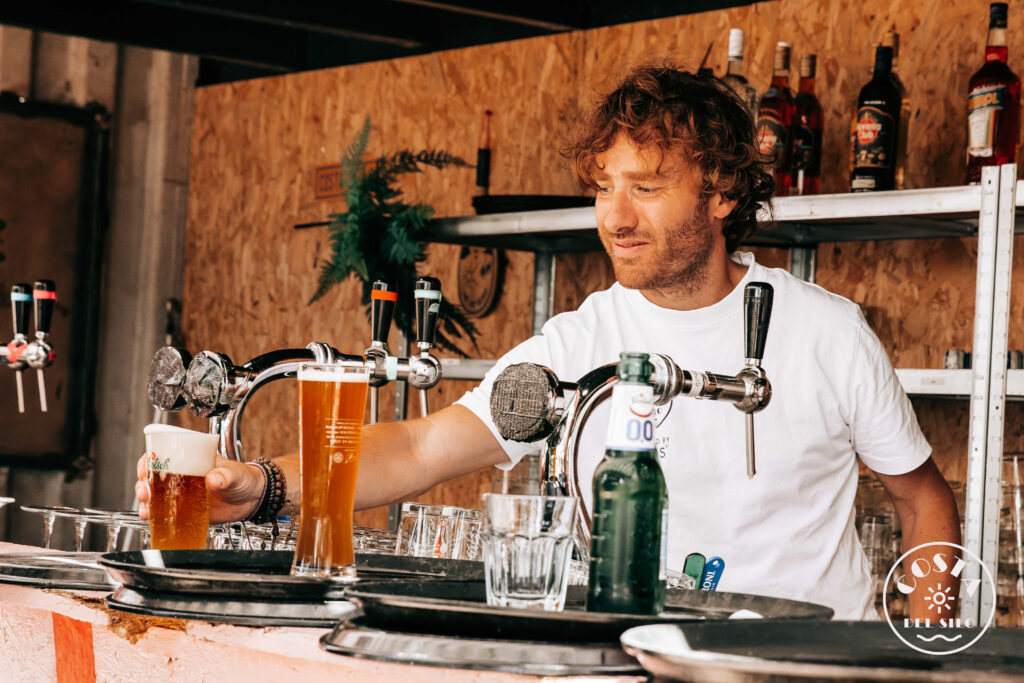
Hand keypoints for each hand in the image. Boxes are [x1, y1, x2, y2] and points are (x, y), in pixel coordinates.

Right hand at [136, 455, 264, 523]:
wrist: (253, 498)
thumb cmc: (244, 478)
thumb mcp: (235, 473)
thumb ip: (225, 475)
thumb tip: (214, 479)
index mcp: (192, 460)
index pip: (163, 455)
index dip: (149, 461)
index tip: (145, 469)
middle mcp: (183, 476)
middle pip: (154, 477)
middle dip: (143, 484)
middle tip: (144, 492)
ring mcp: (183, 494)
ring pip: (156, 496)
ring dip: (146, 501)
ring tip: (145, 508)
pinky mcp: (187, 510)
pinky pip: (166, 513)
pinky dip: (156, 516)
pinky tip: (150, 519)